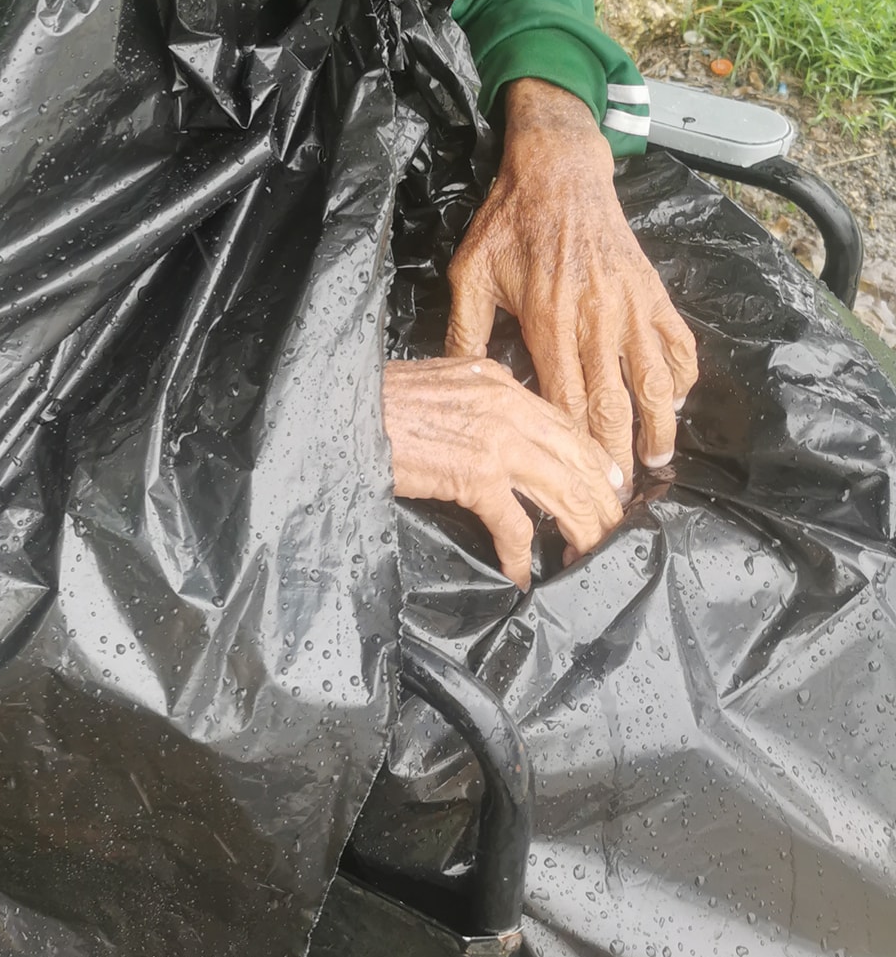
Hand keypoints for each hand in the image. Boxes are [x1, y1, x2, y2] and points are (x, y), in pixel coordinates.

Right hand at [382, 357, 625, 588]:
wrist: (344, 410)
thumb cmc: (378, 400)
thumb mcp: (440, 384)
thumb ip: (475, 401)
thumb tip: (491, 430)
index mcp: (498, 382)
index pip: (563, 423)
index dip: (592, 460)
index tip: (609, 485)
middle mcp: (507, 406)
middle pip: (576, 459)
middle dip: (600, 501)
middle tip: (612, 530)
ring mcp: (496, 440)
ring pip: (562, 492)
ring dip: (581, 530)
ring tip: (586, 555)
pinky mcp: (476, 475)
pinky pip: (515, 525)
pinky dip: (522, 555)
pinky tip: (521, 574)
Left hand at [446, 79, 697, 483]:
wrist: (556, 170)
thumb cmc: (507, 223)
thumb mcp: (470, 275)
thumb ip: (465, 331)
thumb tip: (459, 379)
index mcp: (547, 318)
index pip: (566, 397)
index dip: (576, 444)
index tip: (579, 480)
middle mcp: (594, 315)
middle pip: (612, 400)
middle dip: (619, 452)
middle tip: (623, 494)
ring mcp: (628, 302)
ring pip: (651, 376)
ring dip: (657, 423)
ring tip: (657, 459)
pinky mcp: (650, 289)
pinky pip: (675, 338)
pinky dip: (681, 373)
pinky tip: (675, 401)